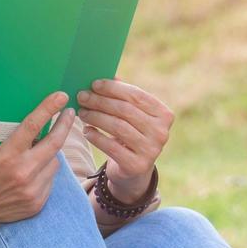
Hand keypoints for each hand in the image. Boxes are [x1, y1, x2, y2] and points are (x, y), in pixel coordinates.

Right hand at [0, 92, 75, 228]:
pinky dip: (44, 172)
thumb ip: (7, 138)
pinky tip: (32, 172)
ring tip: (38, 151)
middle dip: (64, 125)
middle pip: (54, 144)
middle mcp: (22, 173)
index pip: (33, 126)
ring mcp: (31, 191)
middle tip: (69, 114)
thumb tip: (30, 121)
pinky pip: (49, 180)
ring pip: (55, 163)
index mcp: (6, 155)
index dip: (49, 109)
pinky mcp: (35, 204)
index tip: (61, 97)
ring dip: (50, 153)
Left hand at [76, 79, 172, 202]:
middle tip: (82, 97)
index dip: (114, 88)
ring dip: (96, 117)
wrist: (133, 170)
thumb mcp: (132, 116)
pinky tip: (86, 131)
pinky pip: (111, 147)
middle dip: (100, 101)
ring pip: (117, 127)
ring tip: (82, 112)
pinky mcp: (137, 165)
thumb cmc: (130, 134)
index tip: (94, 84)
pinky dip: (96, 137)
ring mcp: (151, 150)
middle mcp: (161, 132)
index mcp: (164, 114)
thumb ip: (123, 97)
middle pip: (125, 110)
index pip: (136, 95)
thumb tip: (106, 77)